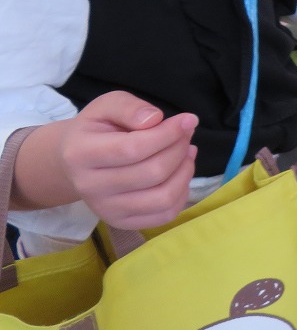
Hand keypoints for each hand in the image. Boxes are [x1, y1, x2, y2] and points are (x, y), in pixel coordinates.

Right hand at [14, 93, 198, 228]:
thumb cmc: (96, 129)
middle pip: (152, 172)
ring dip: (185, 171)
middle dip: (178, 149)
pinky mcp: (121, 223)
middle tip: (185, 134)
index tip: (187, 120)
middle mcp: (90, 187)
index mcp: (81, 154)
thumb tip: (155, 119)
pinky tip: (180, 172)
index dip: (168, 133)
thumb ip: (129, 107)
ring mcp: (105, 209)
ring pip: (163, 197)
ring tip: (186, 151)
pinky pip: (165, 214)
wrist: (75, 162)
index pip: (133, 148)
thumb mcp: (107, 106)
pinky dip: (182, 192)